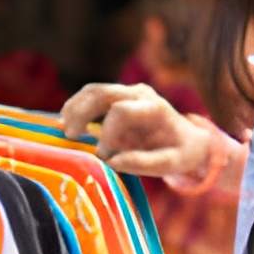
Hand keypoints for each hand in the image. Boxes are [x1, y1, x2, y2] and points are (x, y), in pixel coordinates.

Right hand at [59, 82, 215, 177]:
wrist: (190, 139)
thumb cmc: (182, 153)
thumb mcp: (173, 164)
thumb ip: (145, 164)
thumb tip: (114, 162)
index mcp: (154, 108)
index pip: (120, 111)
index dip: (107, 133)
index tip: (104, 156)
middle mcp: (140, 94)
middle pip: (101, 92)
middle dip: (81, 112)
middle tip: (70, 136)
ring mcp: (128, 93)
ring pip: (93, 90)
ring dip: (74, 107)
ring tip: (64, 130)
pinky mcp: (118, 99)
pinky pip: (91, 96)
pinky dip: (76, 107)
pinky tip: (66, 123)